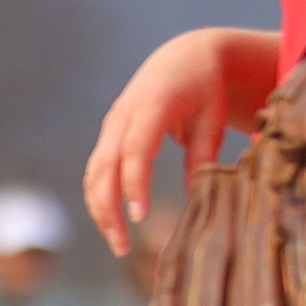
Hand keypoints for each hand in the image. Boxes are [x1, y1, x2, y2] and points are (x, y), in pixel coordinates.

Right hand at [83, 27, 279, 255]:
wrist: (182, 58)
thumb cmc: (204, 88)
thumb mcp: (212, 117)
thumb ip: (201, 154)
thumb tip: (193, 195)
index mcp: (151, 105)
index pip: (135, 150)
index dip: (134, 184)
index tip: (140, 217)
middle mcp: (122, 117)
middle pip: (104, 168)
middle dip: (108, 209)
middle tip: (122, 246)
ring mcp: (110, 127)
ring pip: (93, 174)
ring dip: (100, 211)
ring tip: (118, 244)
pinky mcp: (107, 138)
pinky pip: (96, 173)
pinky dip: (100, 200)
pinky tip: (113, 224)